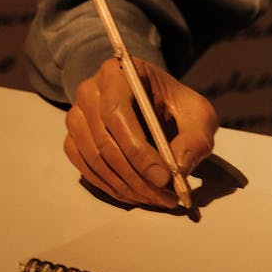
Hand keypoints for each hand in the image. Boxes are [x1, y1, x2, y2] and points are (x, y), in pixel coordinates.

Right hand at [64, 56, 217, 208]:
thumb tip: (179, 168)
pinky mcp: (74, 140)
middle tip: (166, 196)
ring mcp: (76, 117)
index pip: (117, 113)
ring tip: (158, 198)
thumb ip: (195, 138)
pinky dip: (113, 188)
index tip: (165, 177)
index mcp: (117, 72)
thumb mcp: (198, 114)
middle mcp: (89, 91)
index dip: (138, 150)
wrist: (156, 105)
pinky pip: (87, 170)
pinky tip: (138, 194)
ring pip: (96, 160)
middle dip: (137, 176)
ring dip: (128, 186)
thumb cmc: (175, 105)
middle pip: (104, 141)